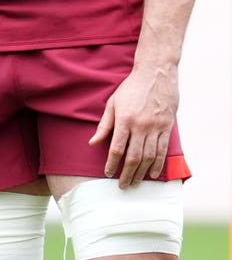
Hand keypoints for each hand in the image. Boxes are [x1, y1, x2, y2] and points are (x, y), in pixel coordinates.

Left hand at [89, 62, 177, 187]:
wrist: (155, 74)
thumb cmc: (131, 88)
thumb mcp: (113, 102)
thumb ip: (104, 124)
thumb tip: (92, 143)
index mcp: (124, 119)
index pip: (116, 148)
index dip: (112, 164)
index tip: (108, 173)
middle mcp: (140, 126)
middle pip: (133, 157)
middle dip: (127, 174)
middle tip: (122, 185)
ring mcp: (155, 127)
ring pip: (149, 157)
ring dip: (141, 173)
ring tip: (135, 183)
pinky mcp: (167, 128)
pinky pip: (162, 151)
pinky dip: (158, 165)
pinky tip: (153, 174)